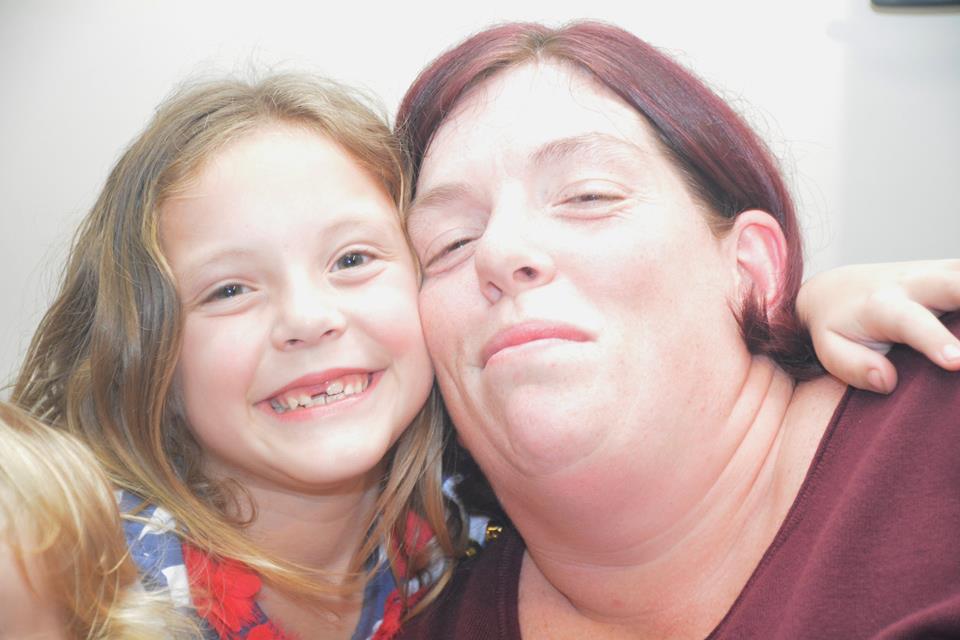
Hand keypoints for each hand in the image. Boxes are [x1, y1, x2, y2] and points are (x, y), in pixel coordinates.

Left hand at [798, 259, 959, 392]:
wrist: (831, 289)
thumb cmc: (833, 326)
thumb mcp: (829, 348)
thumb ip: (852, 366)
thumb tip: (886, 380)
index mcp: (880, 306)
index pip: (910, 322)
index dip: (935, 341)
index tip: (957, 361)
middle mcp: (912, 283)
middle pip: (952, 283)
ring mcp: (933, 271)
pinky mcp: (948, 269)